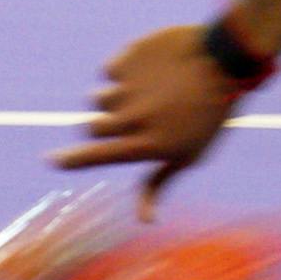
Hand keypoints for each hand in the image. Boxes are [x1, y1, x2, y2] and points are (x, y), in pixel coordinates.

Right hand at [56, 25, 248, 202]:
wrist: (228, 60)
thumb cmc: (208, 115)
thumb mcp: (191, 154)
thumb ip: (159, 184)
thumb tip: (145, 221)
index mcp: (149, 144)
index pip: (98, 156)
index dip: (72, 160)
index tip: (52, 160)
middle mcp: (135, 117)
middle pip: (92, 127)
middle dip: (105, 125)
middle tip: (134, 116)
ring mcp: (131, 86)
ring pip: (98, 98)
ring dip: (115, 98)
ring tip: (148, 92)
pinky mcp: (129, 58)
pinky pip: (110, 71)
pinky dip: (125, 72)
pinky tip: (152, 70)